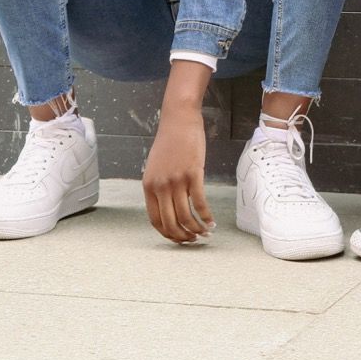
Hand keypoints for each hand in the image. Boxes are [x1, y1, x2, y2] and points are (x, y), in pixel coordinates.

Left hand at [142, 103, 214, 243]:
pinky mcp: (193, 174)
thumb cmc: (169, 141)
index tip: (178, 238)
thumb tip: (169, 206)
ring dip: (196, 229)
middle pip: (170, 223)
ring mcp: (176, 181)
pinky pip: (199, 203)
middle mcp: (160, 186)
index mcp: (149, 186)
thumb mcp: (156, 166)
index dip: (168, 233)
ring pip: (185, 216)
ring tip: (205, 233)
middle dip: (183, 237)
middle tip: (193, 241)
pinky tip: (212, 221)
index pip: (155, 220)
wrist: (179, 119)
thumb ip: (160, 186)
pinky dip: (206, 216)